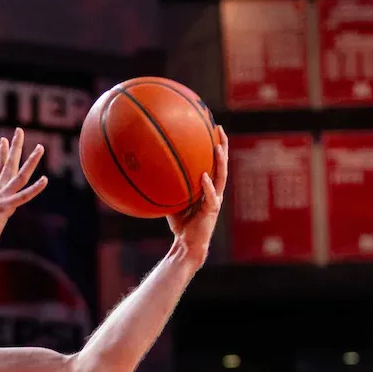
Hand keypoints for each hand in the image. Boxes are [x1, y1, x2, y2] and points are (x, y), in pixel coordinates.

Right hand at [0, 128, 47, 260]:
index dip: (2, 155)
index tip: (3, 140)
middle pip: (7, 165)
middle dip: (14, 147)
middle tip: (18, 130)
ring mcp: (1, 200)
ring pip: (19, 176)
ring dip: (30, 161)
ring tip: (40, 147)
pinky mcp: (4, 209)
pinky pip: (22, 197)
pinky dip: (34, 189)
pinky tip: (45, 180)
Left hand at [165, 124, 228, 264]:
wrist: (186, 243)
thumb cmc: (180, 223)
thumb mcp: (172, 201)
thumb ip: (168, 188)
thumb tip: (150, 173)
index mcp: (208, 187)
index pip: (213, 163)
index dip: (214, 147)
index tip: (211, 128)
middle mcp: (215, 191)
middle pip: (222, 164)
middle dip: (222, 146)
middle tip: (219, 129)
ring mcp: (215, 200)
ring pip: (221, 177)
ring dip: (220, 161)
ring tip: (217, 147)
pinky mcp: (212, 211)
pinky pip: (211, 197)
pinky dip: (207, 186)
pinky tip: (204, 176)